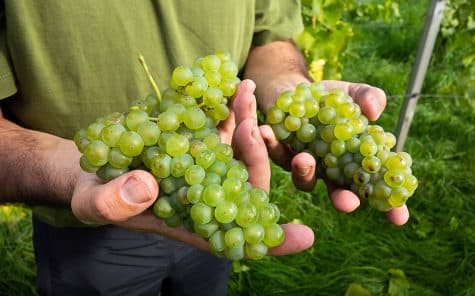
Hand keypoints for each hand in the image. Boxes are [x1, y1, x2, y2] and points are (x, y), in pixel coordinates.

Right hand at [71, 79, 313, 255]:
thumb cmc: (94, 195)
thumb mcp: (95, 203)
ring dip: (248, 123)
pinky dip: (231, 110)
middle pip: (248, 185)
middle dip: (256, 158)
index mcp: (192, 221)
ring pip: (240, 152)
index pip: (237, 236)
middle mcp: (209, 195)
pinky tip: (235, 85)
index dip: (271, 240)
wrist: (91, 165)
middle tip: (252, 128)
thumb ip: (115, 203)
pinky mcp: (199, 143)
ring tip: (245, 91)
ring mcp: (207, 166)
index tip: (304, 237)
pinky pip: (223, 129)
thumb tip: (144, 187)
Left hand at [258, 79, 409, 224]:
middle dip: (342, 200)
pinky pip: (273, 151)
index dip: (388, 205)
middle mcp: (327, 169)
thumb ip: (367, 97)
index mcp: (351, 161)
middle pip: (337, 193)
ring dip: (304, 171)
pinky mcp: (276, 151)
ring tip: (304, 159)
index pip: (374, 187)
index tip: (400, 218)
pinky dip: (270, 142)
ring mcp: (301, 163)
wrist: (291, 90)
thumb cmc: (328, 97)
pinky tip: (266, 130)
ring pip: (304, 178)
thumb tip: (374, 110)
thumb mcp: (351, 93)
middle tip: (348, 203)